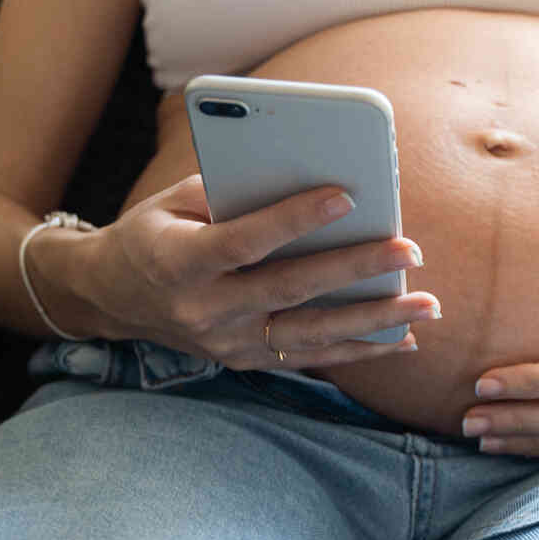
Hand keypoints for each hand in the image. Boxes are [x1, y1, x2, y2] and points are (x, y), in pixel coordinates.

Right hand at [87, 174, 435, 369]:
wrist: (112, 297)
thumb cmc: (155, 232)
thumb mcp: (173, 201)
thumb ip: (233, 193)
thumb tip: (310, 178)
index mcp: (177, 263)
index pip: (242, 242)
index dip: (292, 219)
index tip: (345, 194)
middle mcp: (202, 311)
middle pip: (288, 290)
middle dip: (354, 270)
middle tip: (409, 250)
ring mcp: (225, 344)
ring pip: (310, 335)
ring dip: (374, 322)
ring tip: (426, 305)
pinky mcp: (245, 361)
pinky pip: (311, 358)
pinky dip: (360, 349)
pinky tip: (405, 338)